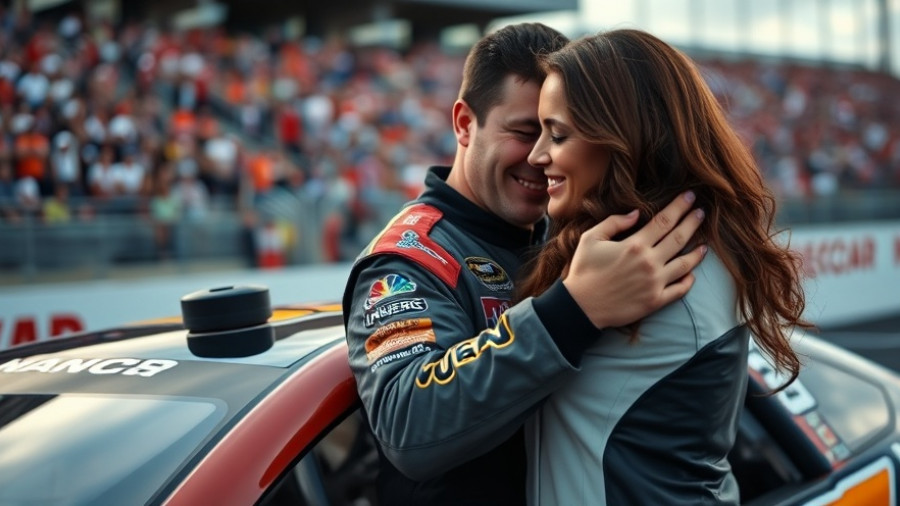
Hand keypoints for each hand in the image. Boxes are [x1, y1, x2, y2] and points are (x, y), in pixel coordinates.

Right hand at [563, 191, 706, 328]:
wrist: (580, 307)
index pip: (664, 220)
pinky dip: (689, 280)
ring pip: (685, 264)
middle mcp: (649, 262)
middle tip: (701, 212)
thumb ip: (614, 222)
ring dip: (698, 252)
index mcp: (634, 245)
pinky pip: (680, 289)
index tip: (690, 197)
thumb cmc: (583, 271)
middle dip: (692, 222)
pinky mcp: (655, 301)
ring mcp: (655, 283)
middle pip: (679, 237)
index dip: (679, 207)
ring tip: (705, 244)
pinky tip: (692, 273)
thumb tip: (637, 213)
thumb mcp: (591, 239)